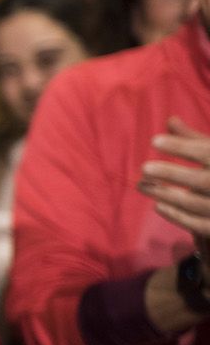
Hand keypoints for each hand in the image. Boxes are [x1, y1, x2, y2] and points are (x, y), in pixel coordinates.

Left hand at [140, 116, 209, 253]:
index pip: (205, 152)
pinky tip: (157, 205)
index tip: (154, 141)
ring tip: (141, 185)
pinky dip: (177, 216)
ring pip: (196, 203)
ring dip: (166, 195)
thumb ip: (194, 139)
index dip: (181, 146)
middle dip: (172, 173)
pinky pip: (199, 224)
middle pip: (202, 180)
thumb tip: (171, 120)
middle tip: (144, 168)